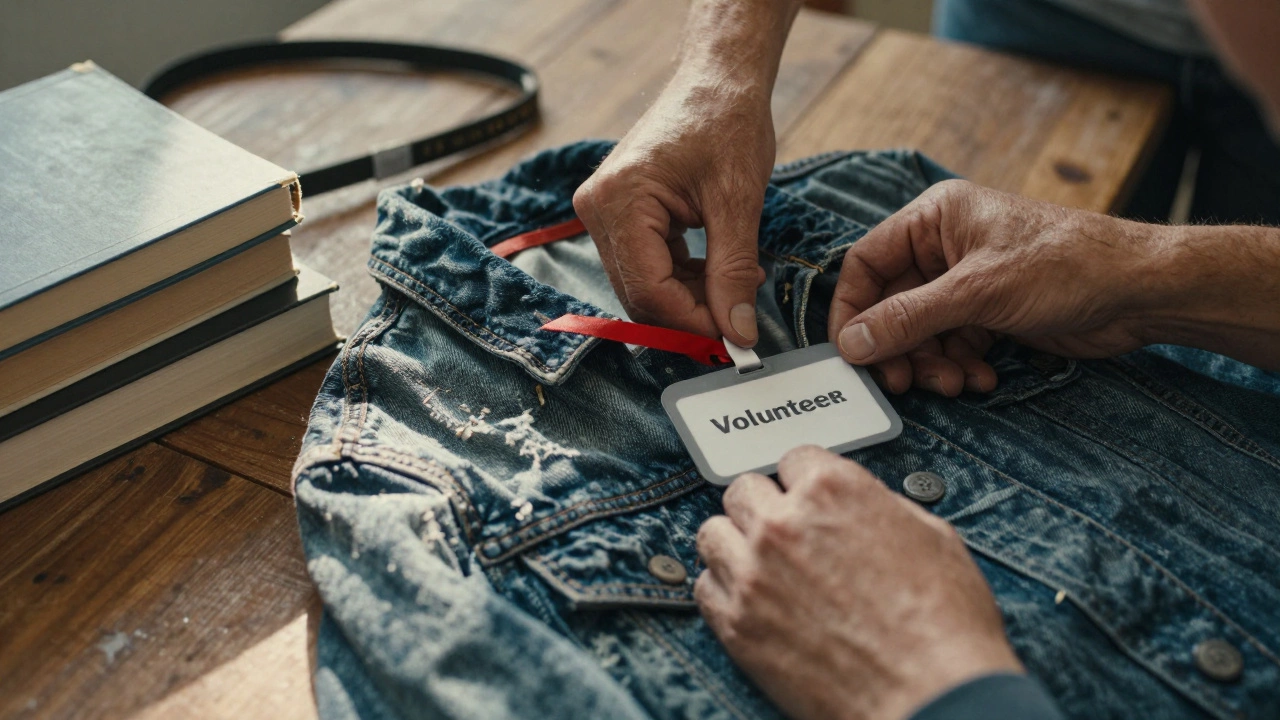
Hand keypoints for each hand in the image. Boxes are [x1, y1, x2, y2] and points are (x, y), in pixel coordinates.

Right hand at [573, 75, 772, 345]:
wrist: (716, 79)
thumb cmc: (727, 122)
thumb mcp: (738, 201)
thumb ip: (734, 272)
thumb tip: (738, 334)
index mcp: (621, 201)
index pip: (648, 290)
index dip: (692, 323)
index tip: (734, 339)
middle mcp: (598, 209)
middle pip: (639, 294)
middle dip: (689, 316)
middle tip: (738, 325)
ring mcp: (603, 212)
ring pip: (642, 286)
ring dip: (688, 299)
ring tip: (737, 287)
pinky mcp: (618, 214)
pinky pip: (645, 266)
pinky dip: (681, 279)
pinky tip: (717, 271)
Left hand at [695, 446, 1021, 719]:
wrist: (932, 696)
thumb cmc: (943, 625)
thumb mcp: (931, 536)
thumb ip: (880, 505)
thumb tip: (860, 504)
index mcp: (833, 490)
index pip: (793, 460)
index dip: (806, 482)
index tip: (807, 499)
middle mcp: (783, 524)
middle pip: (743, 491)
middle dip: (765, 508)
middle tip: (784, 532)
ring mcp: (752, 574)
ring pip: (713, 533)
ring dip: (735, 544)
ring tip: (760, 564)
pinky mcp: (736, 624)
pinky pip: (704, 587)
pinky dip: (724, 590)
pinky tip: (750, 600)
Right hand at [828, 180, 1164, 394]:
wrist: (1140, 290)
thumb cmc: (1067, 265)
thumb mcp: (978, 292)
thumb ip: (909, 318)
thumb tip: (852, 343)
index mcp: (935, 218)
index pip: (868, 263)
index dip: (853, 309)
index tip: (850, 350)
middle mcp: (946, 247)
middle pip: (893, 305)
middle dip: (899, 347)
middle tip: (902, 381)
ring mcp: (969, 282)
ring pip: (922, 331)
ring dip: (932, 364)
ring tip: (954, 384)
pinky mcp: (991, 312)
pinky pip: (954, 344)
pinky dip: (960, 365)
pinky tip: (980, 378)